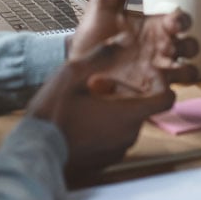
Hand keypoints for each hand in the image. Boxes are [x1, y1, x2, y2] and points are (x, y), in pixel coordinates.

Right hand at [27, 35, 175, 183]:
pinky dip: (108, 123)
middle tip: (100, 82)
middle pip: (144, 107)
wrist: (34, 153)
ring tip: (89, 97)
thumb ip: (103, 54)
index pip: (166, 99)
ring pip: (128, 121)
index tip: (144, 73)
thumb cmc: (54, 113)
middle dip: (128, 91)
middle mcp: (129, 135)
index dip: (160, 82)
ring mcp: (117, 150)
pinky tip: (84, 115)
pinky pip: (116, 136)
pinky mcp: (106, 160)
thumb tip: (124, 39)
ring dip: (116, 106)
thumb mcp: (74, 72)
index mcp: (128, 114)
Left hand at [69, 0, 198, 83]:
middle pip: (192, 47)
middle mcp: (160, 48)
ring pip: (190, 72)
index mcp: (155, 26)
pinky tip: (147, 84)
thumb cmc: (91, 34)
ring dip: (185, 70)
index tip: (170, 22)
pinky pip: (170, 97)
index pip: (182, 21)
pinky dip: (167, 93)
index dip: (183, 21)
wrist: (72, 66)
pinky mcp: (148, 95)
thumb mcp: (105, 3)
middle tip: (166, 46)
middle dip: (188, 45)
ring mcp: (156, 72)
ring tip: (163, 68)